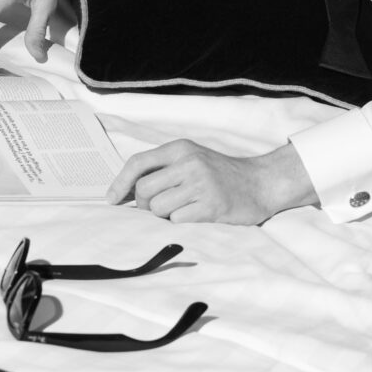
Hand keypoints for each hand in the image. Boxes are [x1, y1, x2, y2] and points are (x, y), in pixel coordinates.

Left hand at [110, 140, 314, 224]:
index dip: (119, 183)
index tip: (110, 200)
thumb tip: (126, 191)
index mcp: (181, 149)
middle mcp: (189, 163)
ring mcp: (201, 184)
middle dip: (145, 205)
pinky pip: (177, 221)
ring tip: (183, 209)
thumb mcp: (192, 159)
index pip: (138, 163)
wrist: (260, 183)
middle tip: (160, 208)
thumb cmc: (221, 174)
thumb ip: (164, 168)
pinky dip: (181, 222)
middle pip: (144, 190)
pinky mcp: (211, 206)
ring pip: (158, 208)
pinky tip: (196, 215)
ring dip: (165, 215)